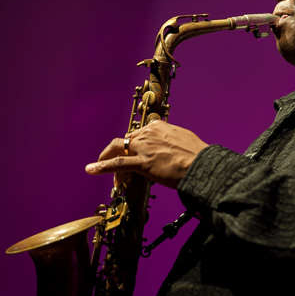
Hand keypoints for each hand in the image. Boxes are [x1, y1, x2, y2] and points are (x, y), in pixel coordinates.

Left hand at [85, 120, 208, 188]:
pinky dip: (102, 166)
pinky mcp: (143, 163)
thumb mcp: (183, 139)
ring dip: (107, 159)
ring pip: (118, 150)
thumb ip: (171, 139)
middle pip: (125, 141)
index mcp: (158, 127)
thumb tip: (169, 143)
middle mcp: (148, 134)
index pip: (138, 134)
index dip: (133, 145)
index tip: (133, 153)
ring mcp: (144, 148)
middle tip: (118, 166)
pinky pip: (118, 163)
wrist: (203, 165)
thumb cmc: (197, 155)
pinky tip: (91, 169)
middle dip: (120, 153)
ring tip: (99, 166)